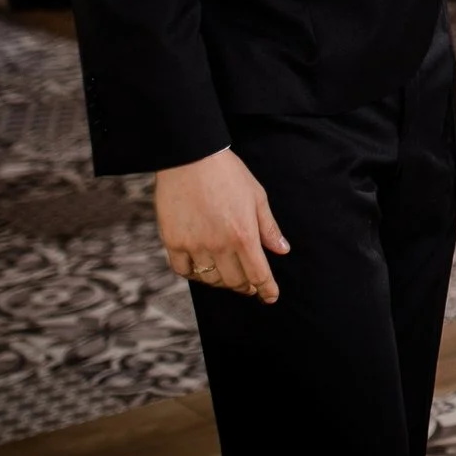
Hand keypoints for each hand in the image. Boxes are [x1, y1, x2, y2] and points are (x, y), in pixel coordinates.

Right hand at [154, 147, 289, 302]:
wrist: (190, 157)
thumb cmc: (228, 174)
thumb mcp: (257, 197)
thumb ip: (269, 228)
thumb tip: (282, 250)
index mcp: (244, 235)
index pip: (258, 274)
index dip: (267, 289)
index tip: (270, 297)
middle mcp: (219, 245)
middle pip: (235, 281)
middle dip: (246, 286)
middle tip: (250, 284)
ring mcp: (195, 245)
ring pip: (211, 279)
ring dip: (223, 282)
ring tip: (228, 276)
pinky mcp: (173, 242)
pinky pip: (184, 271)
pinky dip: (195, 275)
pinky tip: (202, 268)